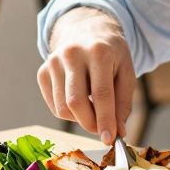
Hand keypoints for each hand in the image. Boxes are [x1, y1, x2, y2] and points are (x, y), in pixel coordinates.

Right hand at [38, 7, 135, 142]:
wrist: (87, 30)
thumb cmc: (111, 55)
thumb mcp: (126, 73)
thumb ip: (123, 103)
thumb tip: (118, 132)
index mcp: (98, 51)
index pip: (101, 94)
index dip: (106, 120)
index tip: (110, 139)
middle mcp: (72, 54)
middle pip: (76, 103)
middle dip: (90, 124)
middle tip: (102, 130)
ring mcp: (53, 62)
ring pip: (63, 108)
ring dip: (80, 118)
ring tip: (92, 106)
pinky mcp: (42, 71)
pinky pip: (54, 105)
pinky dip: (68, 112)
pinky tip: (79, 98)